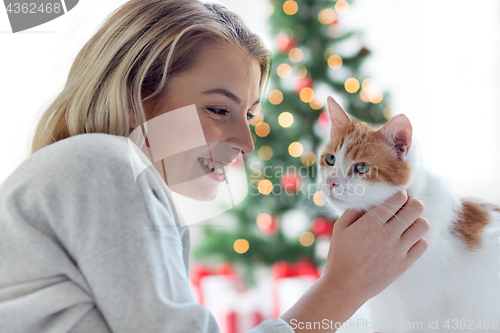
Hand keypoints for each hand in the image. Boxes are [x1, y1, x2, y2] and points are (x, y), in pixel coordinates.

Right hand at [321, 191, 428, 305]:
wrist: (345, 286)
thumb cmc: (340, 255)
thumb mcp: (340, 228)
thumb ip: (353, 210)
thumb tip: (368, 199)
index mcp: (371, 222)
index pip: (398, 198)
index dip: (399, 194)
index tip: (395, 198)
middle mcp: (388, 234)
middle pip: (415, 208)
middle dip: (411, 203)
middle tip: (404, 208)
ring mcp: (398, 250)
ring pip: (423, 225)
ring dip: (416, 221)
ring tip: (407, 225)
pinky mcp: (404, 264)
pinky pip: (422, 244)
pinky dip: (417, 239)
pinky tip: (406, 241)